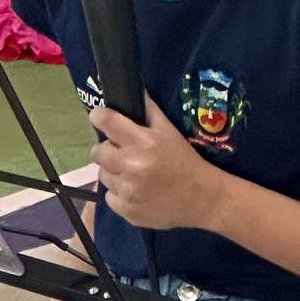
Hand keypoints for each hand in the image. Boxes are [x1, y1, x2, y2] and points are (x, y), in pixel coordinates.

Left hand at [89, 97, 226, 232]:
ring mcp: (128, 191)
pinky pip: (110, 197)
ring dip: (114, 172)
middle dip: (108, 149)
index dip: (99, 117)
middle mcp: (131, 166)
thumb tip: (130, 90)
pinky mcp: (127, 211)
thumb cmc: (184, 160)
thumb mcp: (169, 131)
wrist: (202, 197)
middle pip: (97, 151)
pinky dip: (120, 193)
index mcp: (142, 142)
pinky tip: (136, 191)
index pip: (106, 121)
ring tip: (133, 174)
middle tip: (123, 152)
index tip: (101, 118)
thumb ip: (148, 110)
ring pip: (103, 175)